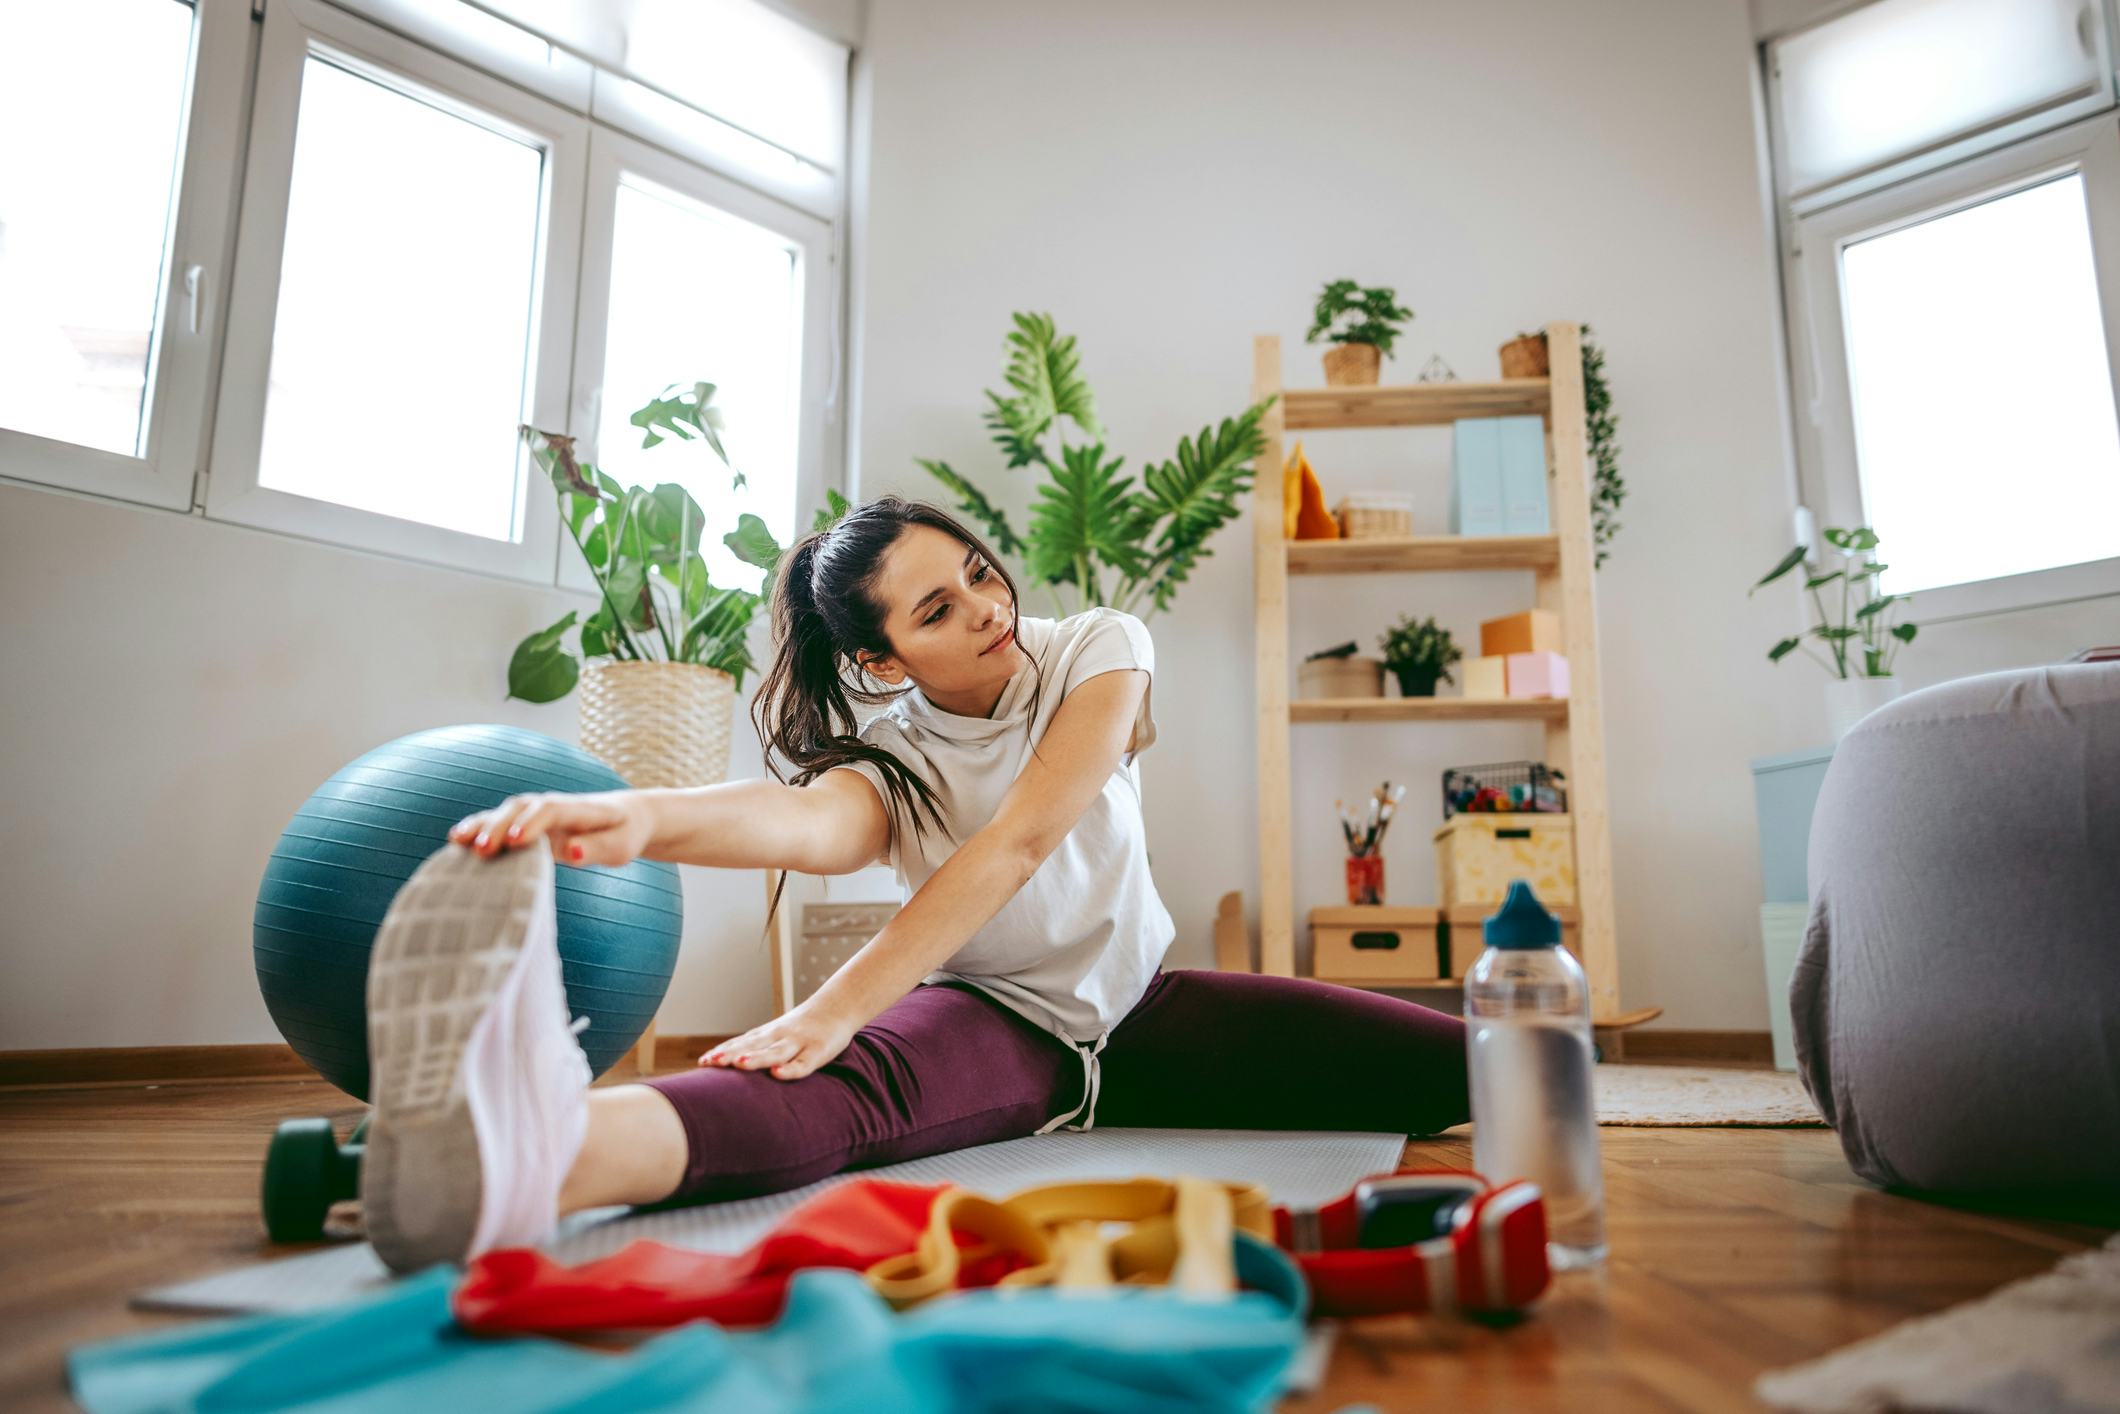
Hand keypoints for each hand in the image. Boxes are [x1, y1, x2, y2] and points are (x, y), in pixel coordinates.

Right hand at [448, 790, 653, 867]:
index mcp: (579, 809)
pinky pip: (499, 822)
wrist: (624, 816)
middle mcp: (552, 805)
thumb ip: (595, 848)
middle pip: (521, 808)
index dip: (532, 824)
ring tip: (458, 842)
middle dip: (500, 826)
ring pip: (505, 812)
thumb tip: (573, 853)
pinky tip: (456, 842)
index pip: (552, 810)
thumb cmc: (623, 834)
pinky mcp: (526, 823)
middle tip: (482, 850)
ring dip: (482, 825)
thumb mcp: (620, 846)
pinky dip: (478, 828)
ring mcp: (536, 812)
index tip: (515, 842)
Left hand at [702, 1000, 860, 1080]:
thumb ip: (760, 1047)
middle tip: (710, 1063)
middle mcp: (779, 1036)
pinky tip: (777, 1073)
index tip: (702, 1062)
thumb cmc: (805, 1026)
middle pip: (752, 1046)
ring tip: (739, 1063)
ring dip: (756, 1058)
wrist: (839, 1006)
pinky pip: (803, 1063)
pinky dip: (790, 1069)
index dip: (722, 1051)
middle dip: (730, 1055)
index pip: (741, 1042)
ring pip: (775, 1052)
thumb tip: (733, 1064)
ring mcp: (799, 1043)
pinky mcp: (818, 1052)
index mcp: (768, 1034)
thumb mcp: (780, 1034)